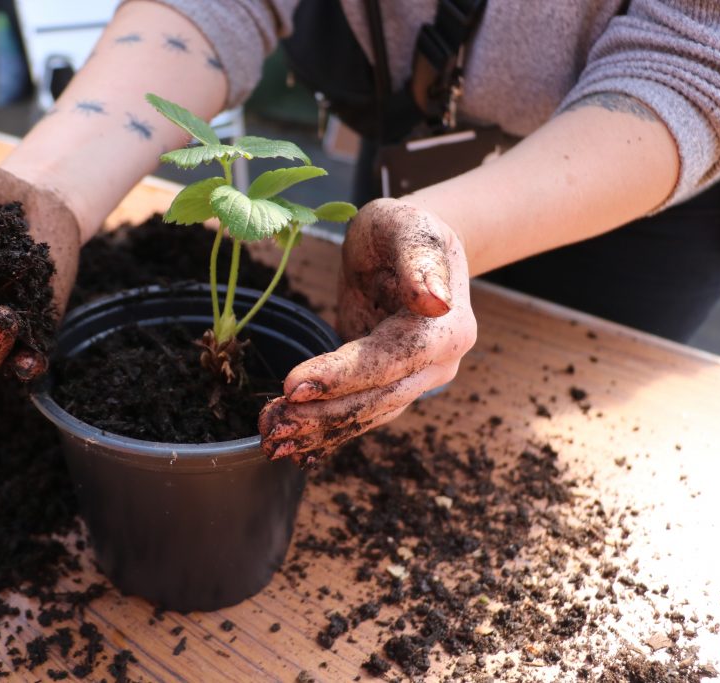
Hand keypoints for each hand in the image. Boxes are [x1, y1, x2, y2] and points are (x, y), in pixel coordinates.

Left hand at [259, 198, 476, 465]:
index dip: (342, 376)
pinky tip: (294, 448)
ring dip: (318, 432)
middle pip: (377, 399)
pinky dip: (325, 433)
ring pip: (366, 415)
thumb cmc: (402, 229)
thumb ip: (419, 259)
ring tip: (272, 441)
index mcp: (446, 327)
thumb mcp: (406, 225)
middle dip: (322, 416)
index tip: (292, 386)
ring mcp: (416, 381)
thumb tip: (434, 301)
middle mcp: (438, 364)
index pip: (390, 359)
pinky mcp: (388, 386)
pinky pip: (359, 415)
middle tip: (273, 427)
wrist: (406, 248)